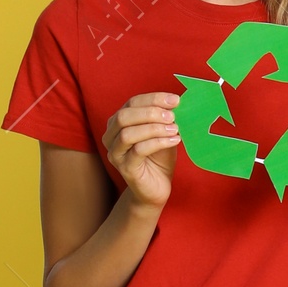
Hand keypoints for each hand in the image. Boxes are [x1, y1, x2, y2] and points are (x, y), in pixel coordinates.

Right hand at [103, 92, 180, 213]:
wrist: (157, 188)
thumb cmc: (159, 158)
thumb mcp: (162, 133)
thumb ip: (164, 119)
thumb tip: (176, 102)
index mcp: (118, 122)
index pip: (132, 102)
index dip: (153, 99)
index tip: (175, 100)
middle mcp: (111, 136)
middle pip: (124, 116)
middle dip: (150, 113)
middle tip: (172, 116)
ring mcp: (115, 153)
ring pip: (128, 133)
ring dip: (154, 128)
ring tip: (174, 129)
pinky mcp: (125, 168)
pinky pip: (138, 150)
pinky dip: (157, 142)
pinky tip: (173, 141)